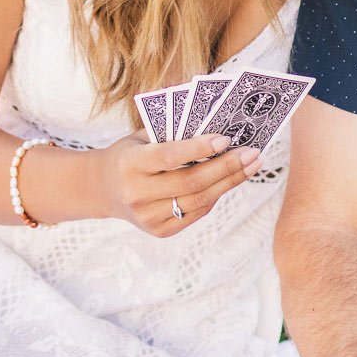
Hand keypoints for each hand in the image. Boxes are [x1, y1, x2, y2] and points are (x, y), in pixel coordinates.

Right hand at [90, 132, 260, 235]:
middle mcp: (137, 193)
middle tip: (252, 153)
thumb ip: (172, 132)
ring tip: (251, 166)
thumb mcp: (141, 137)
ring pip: (199, 200)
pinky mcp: (159, 230)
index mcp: (130, 164)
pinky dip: (215, 196)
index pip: (169, 156)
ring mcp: (148, 216)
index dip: (199, 148)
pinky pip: (196, 213)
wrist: (103, 189)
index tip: (226, 139)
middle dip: (226, 167)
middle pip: (191, 182)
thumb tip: (217, 125)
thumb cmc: (130, 154)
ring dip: (229, 182)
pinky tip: (229, 181)